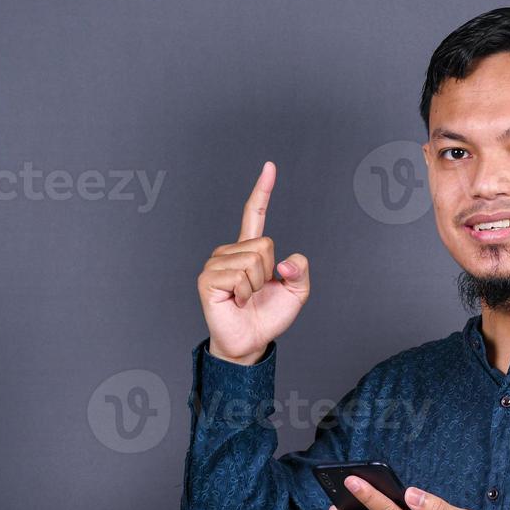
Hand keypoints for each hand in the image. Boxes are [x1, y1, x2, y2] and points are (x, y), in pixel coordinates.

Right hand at [196, 160, 310, 364]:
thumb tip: (285, 261)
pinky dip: (245, 292)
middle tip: (257, 291)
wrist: (250, 343)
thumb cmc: (269, 316)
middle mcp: (230, 251)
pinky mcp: (208, 278)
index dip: (263, 191)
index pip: (255, 214)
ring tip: (246, 298)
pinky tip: (237, 301)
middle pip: (265, 244)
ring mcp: (216, 263)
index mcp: (250, 249)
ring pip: (254, 259)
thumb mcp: (298, 292)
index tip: (270, 166)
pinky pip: (239, 275)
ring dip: (257, 285)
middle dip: (270, 272)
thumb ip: (301, 270)